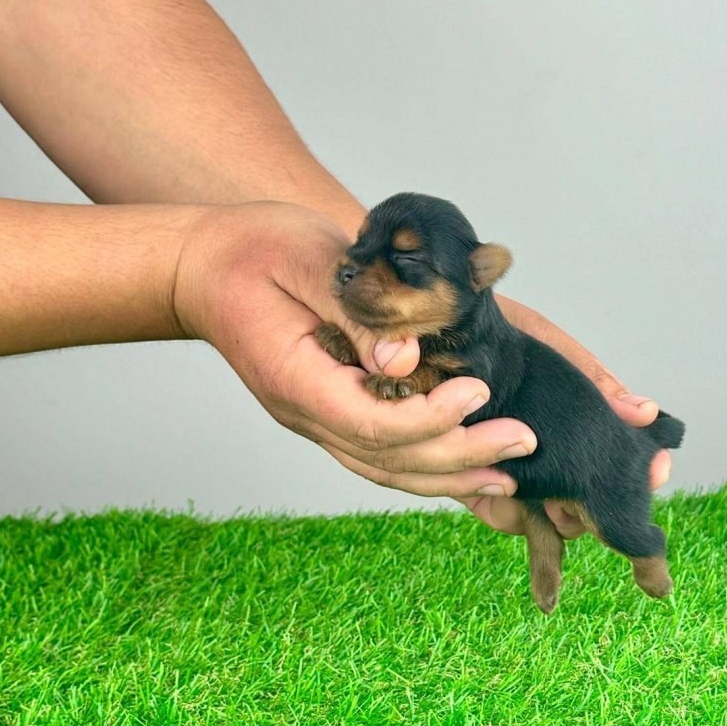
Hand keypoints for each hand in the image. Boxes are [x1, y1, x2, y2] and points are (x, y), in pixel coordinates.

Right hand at [173, 202, 536, 497]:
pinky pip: (381, 455)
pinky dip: (426, 464)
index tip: (478, 392)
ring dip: (450, 475)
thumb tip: (407, 360)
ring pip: (386, 469)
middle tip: (522, 439)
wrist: (203, 267)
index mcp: (295, 381)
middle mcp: (305, 414)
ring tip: (507, 474)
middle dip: (461, 455)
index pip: (369, 423)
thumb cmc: (252, 251)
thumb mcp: (308, 261)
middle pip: (388, 459)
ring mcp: (316, 419)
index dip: (429, 418)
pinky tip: (467, 466)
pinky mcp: (331, 412)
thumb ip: (358, 312)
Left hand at [457, 296, 672, 538]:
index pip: (611, 460)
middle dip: (594, 510)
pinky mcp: (464, 478)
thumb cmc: (489, 329)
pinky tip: (514, 494)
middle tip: (597, 501)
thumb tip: (647, 413)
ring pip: (544, 517)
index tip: (657, 469)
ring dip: (558, 520)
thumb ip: (591, 382)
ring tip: (562, 508)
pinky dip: (507, 511)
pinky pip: (496, 511)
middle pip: (581, 501)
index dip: (638, 474)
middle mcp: (540, 453)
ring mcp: (505, 468)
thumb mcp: (546, 346)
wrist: (428, 321)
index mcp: (568, 424)